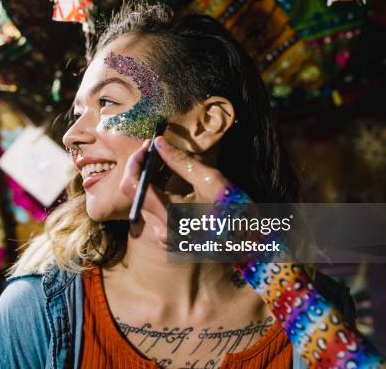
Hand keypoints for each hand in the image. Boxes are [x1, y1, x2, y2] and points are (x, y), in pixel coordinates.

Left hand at [119, 136, 234, 245]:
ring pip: (142, 203)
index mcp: (171, 217)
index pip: (132, 187)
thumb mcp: (211, 180)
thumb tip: (158, 142)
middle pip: (135, 195)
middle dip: (141, 169)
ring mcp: (164, 239)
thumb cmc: (235, 210)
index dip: (134, 163)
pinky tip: (166, 181)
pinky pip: (152, 213)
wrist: (253, 243)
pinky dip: (155, 195)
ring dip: (148, 181)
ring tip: (161, 163)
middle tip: (155, 149)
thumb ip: (180, 161)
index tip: (146, 146)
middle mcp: (162, 232)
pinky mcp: (168, 241)